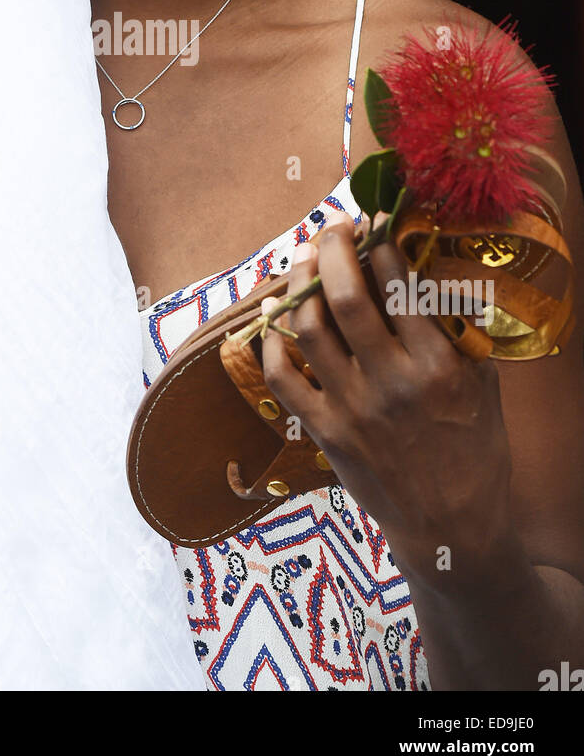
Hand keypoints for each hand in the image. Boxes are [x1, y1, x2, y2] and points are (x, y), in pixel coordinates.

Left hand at [261, 212, 515, 589]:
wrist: (452, 531)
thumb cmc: (474, 453)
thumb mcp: (484, 388)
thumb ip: (458, 334)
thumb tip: (429, 274)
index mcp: (438, 367)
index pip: (400, 286)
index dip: (382, 243)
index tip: (375, 224)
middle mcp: (391, 383)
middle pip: (346, 296)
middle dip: (333, 248)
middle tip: (332, 228)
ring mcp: (352, 409)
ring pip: (309, 328)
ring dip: (300, 283)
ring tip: (302, 258)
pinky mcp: (324, 433)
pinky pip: (282, 378)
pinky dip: (271, 343)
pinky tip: (276, 317)